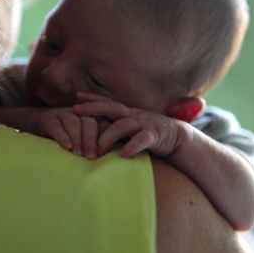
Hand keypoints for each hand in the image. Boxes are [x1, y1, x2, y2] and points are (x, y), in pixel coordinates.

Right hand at [33, 107, 100, 158]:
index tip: (105, 154)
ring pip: (74, 123)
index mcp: (93, 116)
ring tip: (78, 154)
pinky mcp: (49, 119)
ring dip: (77, 139)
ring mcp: (64, 114)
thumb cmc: (69, 136)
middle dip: (91, 140)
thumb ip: (99, 142)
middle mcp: (80, 113)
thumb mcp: (85, 137)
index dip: (105, 137)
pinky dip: (62, 136)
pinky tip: (66, 147)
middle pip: (89, 122)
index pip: (103, 124)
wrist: (41, 123)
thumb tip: (112, 157)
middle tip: (91, 157)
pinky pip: (57, 126)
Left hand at [74, 92, 188, 157]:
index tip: (75, 98)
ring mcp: (143, 123)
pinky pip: (141, 139)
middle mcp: (133, 115)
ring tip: (96, 150)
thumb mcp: (131, 129)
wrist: (178, 138)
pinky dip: (131, 146)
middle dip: (93, 108)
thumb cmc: (149, 135)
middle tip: (76, 110)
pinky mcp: (154, 135)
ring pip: (122, 125)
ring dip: (107, 137)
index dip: (92, 99)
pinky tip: (122, 154)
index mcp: (127, 113)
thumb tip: (92, 135)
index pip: (107, 103)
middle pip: (111, 108)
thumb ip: (115, 128)